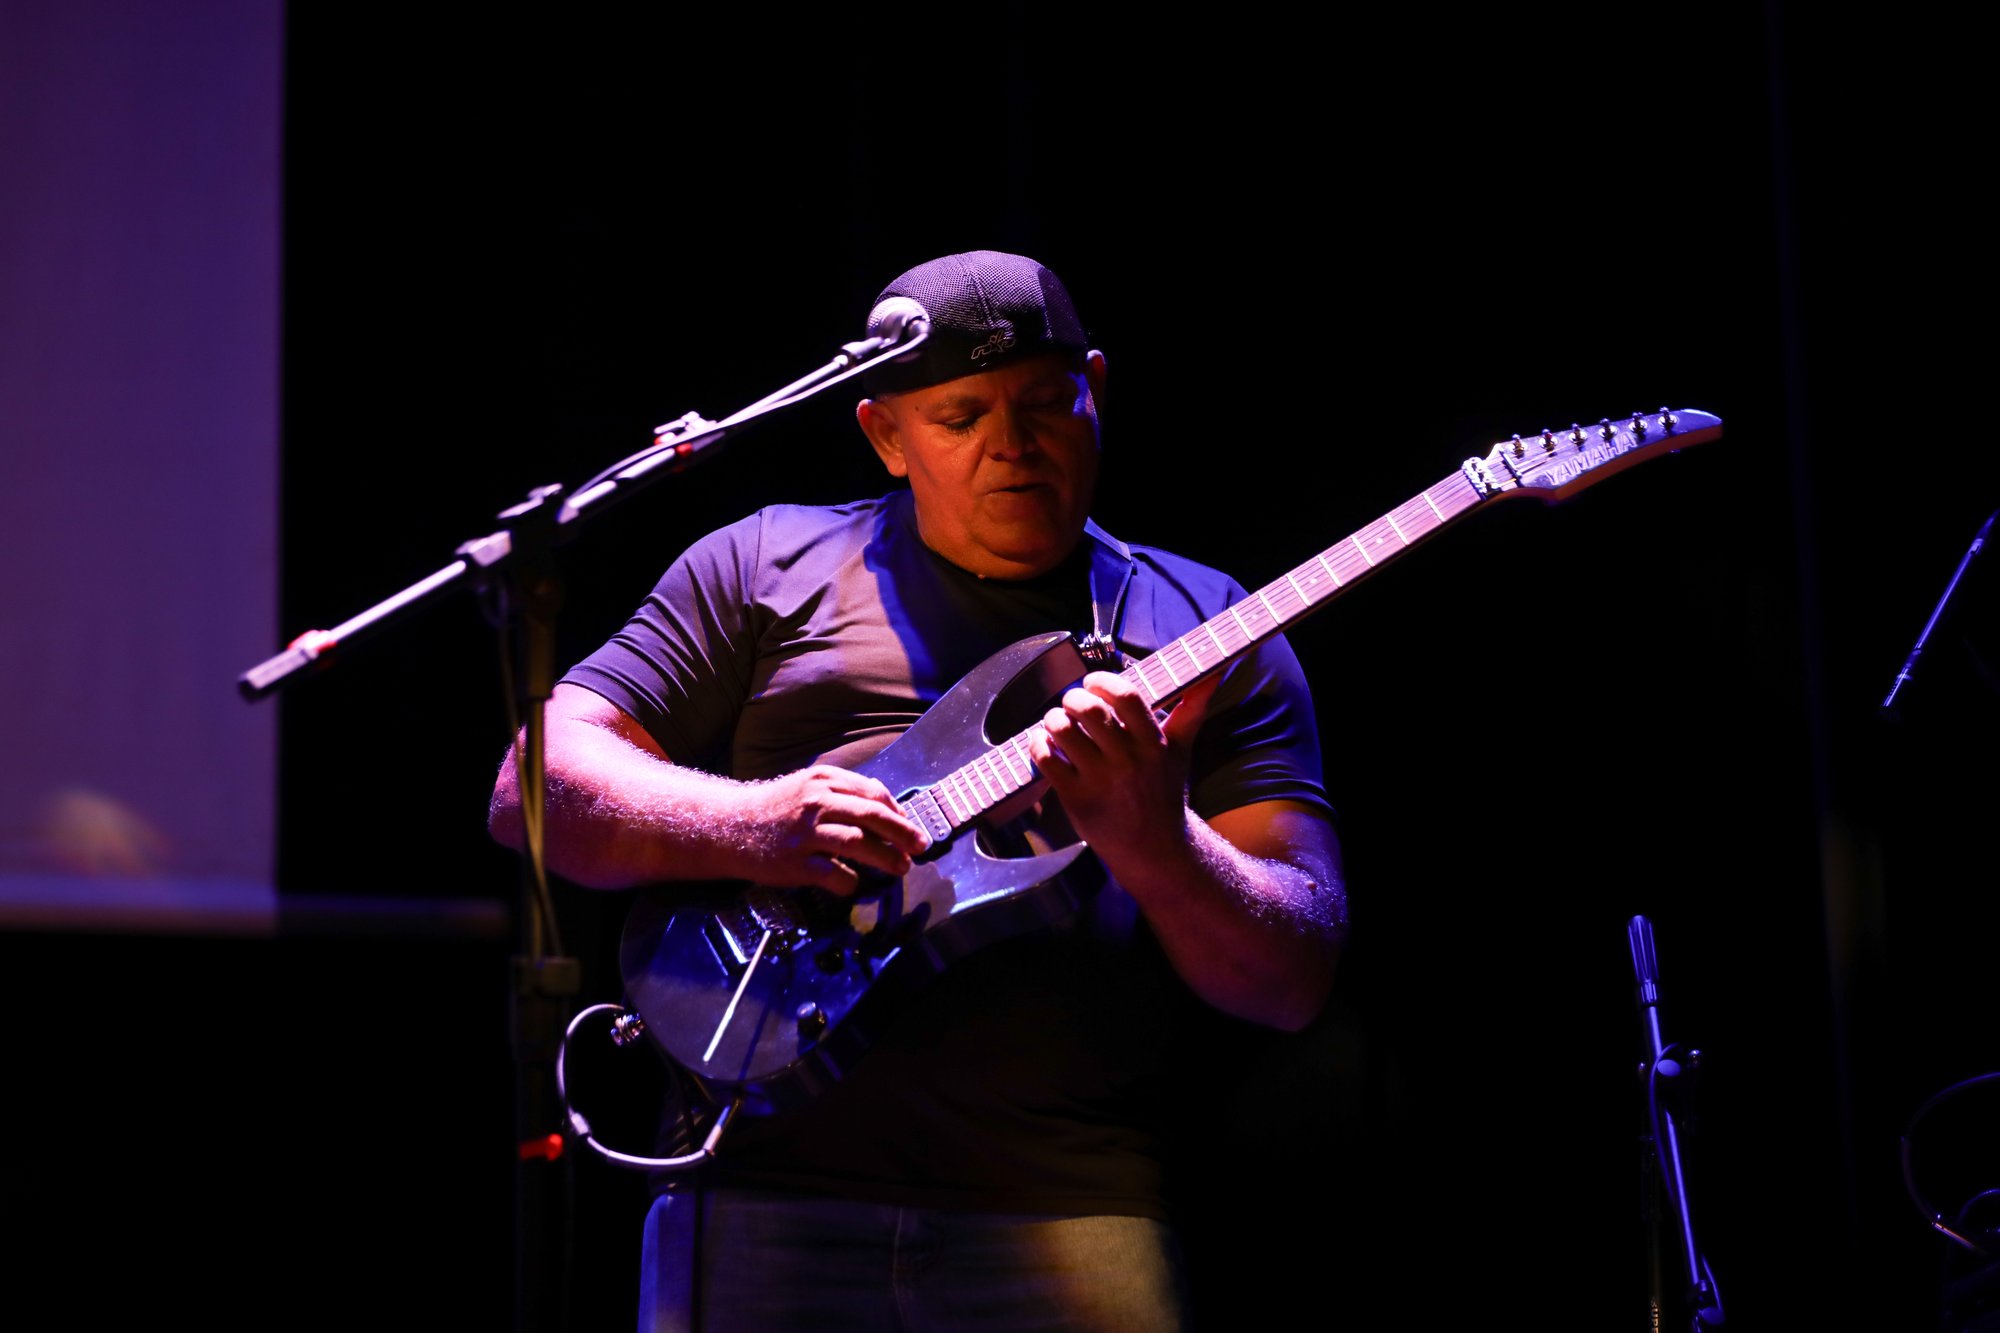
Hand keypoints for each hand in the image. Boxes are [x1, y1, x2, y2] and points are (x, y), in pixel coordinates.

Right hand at [736, 764, 929, 894]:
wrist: (729, 826)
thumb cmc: (776, 810)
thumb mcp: (808, 787)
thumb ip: (843, 794)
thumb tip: (888, 812)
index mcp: (823, 779)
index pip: (873, 793)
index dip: (898, 812)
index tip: (910, 828)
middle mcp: (816, 801)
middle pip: (872, 815)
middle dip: (903, 833)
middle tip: (921, 847)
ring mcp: (805, 832)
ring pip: (858, 843)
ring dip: (886, 858)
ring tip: (901, 867)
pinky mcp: (795, 862)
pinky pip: (834, 873)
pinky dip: (850, 881)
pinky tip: (853, 883)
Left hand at [1028, 672, 1218, 869]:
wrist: (1153, 848)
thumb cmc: (1163, 791)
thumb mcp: (1181, 749)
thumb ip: (1192, 708)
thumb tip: (1215, 673)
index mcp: (1153, 744)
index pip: (1125, 696)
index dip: (1102, 682)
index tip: (1092, 683)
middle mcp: (1127, 761)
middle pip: (1089, 710)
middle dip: (1072, 698)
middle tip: (1071, 703)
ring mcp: (1100, 780)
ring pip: (1063, 731)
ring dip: (1053, 718)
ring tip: (1058, 721)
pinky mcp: (1076, 799)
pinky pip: (1047, 760)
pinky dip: (1039, 744)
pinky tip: (1044, 742)